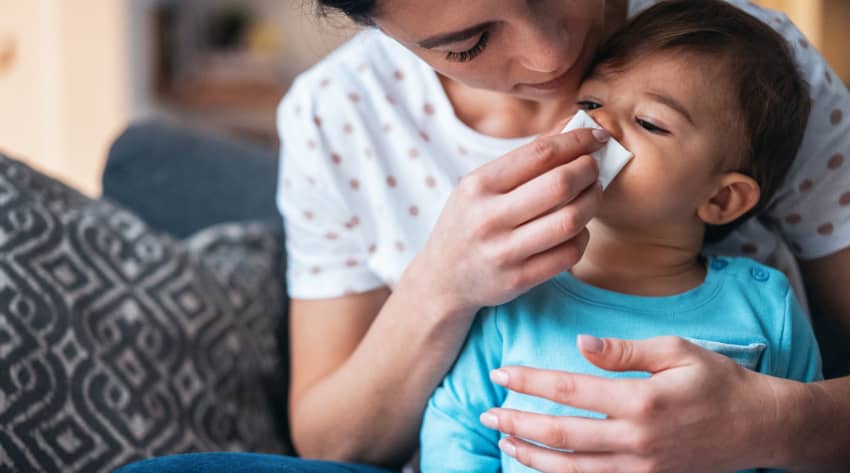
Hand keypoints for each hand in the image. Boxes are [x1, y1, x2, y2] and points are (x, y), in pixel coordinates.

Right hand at [406, 128, 607, 313]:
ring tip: (592, 194)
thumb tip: (570, 131)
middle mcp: (488, 218)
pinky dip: (583, 236)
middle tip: (595, 167)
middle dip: (589, 170)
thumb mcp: (479, 187)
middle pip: (560, 185)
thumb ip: (521, 162)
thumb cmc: (467, 223)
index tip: (596, 138)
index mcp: (478, 186)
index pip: (540, 154)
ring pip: (570, 221)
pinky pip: (568, 254)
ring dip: (592, 202)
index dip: (576, 142)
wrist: (442, 278)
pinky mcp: (518, 280)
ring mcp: (503, 252)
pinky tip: (578, 228)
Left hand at [481, 335, 791, 472]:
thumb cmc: (716, 381)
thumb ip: (624, 351)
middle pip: (561, 433)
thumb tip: (579, 344)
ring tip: (503, 438)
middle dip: (518, 422)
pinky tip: (540, 462)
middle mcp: (636, 439)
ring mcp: (641, 467)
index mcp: (641, 400)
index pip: (570, 389)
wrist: (757, 427)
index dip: (530, 381)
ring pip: (571, 467)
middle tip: (487, 412)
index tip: (501, 372)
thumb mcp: (676, 351)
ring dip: (532, 453)